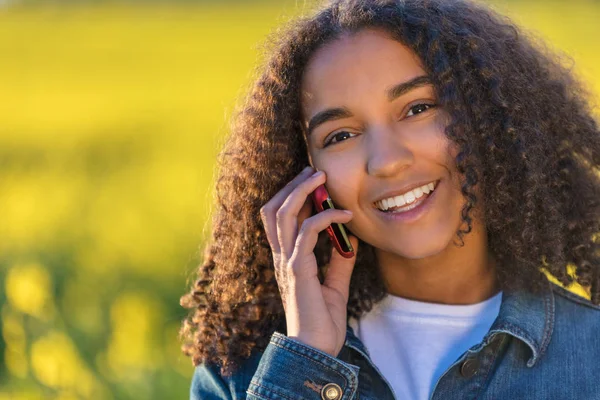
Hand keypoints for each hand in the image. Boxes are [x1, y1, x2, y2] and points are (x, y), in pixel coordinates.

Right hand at [259, 166, 358, 356]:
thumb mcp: (335, 285)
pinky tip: (345, 214)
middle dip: (292, 185)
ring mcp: (286, 261)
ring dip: (301, 191)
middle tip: (314, 170)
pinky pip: (306, 232)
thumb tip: (350, 240)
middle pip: (274, 208)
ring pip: (282, 213)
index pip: (280, 218)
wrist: (316, 350)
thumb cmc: (322, 322)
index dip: (292, 195)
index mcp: (287, 259)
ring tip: (320, 177)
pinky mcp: (297, 269)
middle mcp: (281, 256)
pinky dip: (325, 217)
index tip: (314, 180)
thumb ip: (339, 261)